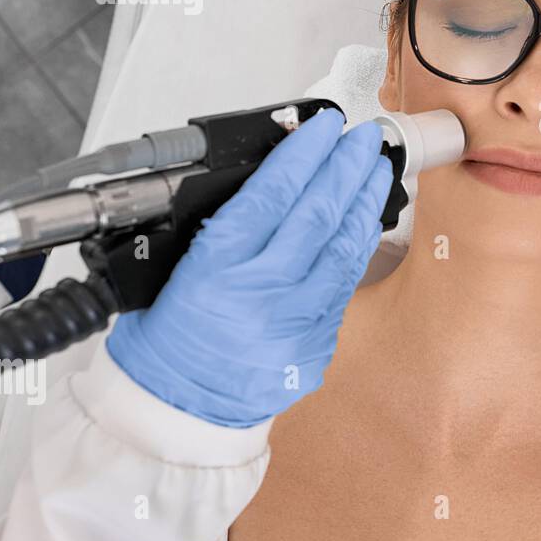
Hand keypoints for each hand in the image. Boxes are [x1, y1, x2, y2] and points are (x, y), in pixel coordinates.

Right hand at [105, 107, 394, 426]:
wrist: (174, 412)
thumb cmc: (165, 341)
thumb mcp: (171, 269)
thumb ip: (221, 226)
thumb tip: (271, 179)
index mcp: (215, 269)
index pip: (273, 194)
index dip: (305, 153)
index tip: (325, 127)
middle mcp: (260, 295)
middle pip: (317, 214)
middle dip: (346, 167)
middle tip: (363, 138)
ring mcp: (293, 324)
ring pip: (342, 248)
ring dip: (363, 202)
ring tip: (376, 168)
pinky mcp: (315, 347)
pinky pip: (344, 285)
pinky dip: (357, 246)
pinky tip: (365, 221)